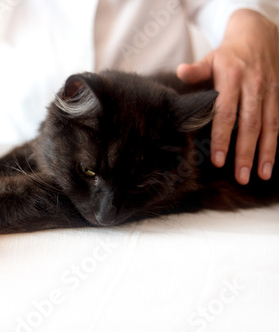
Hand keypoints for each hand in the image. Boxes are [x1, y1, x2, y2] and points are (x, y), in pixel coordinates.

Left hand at [177, 9, 278, 184]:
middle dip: (246, 152)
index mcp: (231, 78)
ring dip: (265, 152)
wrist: (258, 34)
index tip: (219, 160)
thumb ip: (196, 71)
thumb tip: (180, 72)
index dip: (223, 137)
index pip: (226, 113)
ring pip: (268, 125)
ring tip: (260, 175)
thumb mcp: (210, 58)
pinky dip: (275, 143)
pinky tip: (270, 162)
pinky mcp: (278, 95)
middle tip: (241, 177)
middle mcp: (253, 85)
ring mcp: (268, 91)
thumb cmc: (227, 54)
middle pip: (250, 124)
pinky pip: (278, 122)